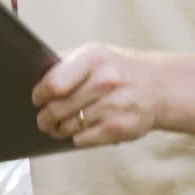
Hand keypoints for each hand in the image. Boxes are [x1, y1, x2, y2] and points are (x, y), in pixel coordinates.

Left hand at [33, 43, 162, 147]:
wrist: (158, 87)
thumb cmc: (119, 70)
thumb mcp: (95, 54)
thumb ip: (66, 63)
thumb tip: (36, 77)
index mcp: (94, 58)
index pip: (53, 83)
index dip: (40, 95)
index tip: (38, 98)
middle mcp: (104, 80)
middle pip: (57, 108)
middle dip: (45, 117)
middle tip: (44, 118)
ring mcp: (113, 105)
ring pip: (68, 126)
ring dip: (58, 129)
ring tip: (59, 125)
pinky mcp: (119, 128)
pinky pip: (82, 139)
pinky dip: (76, 137)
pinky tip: (80, 129)